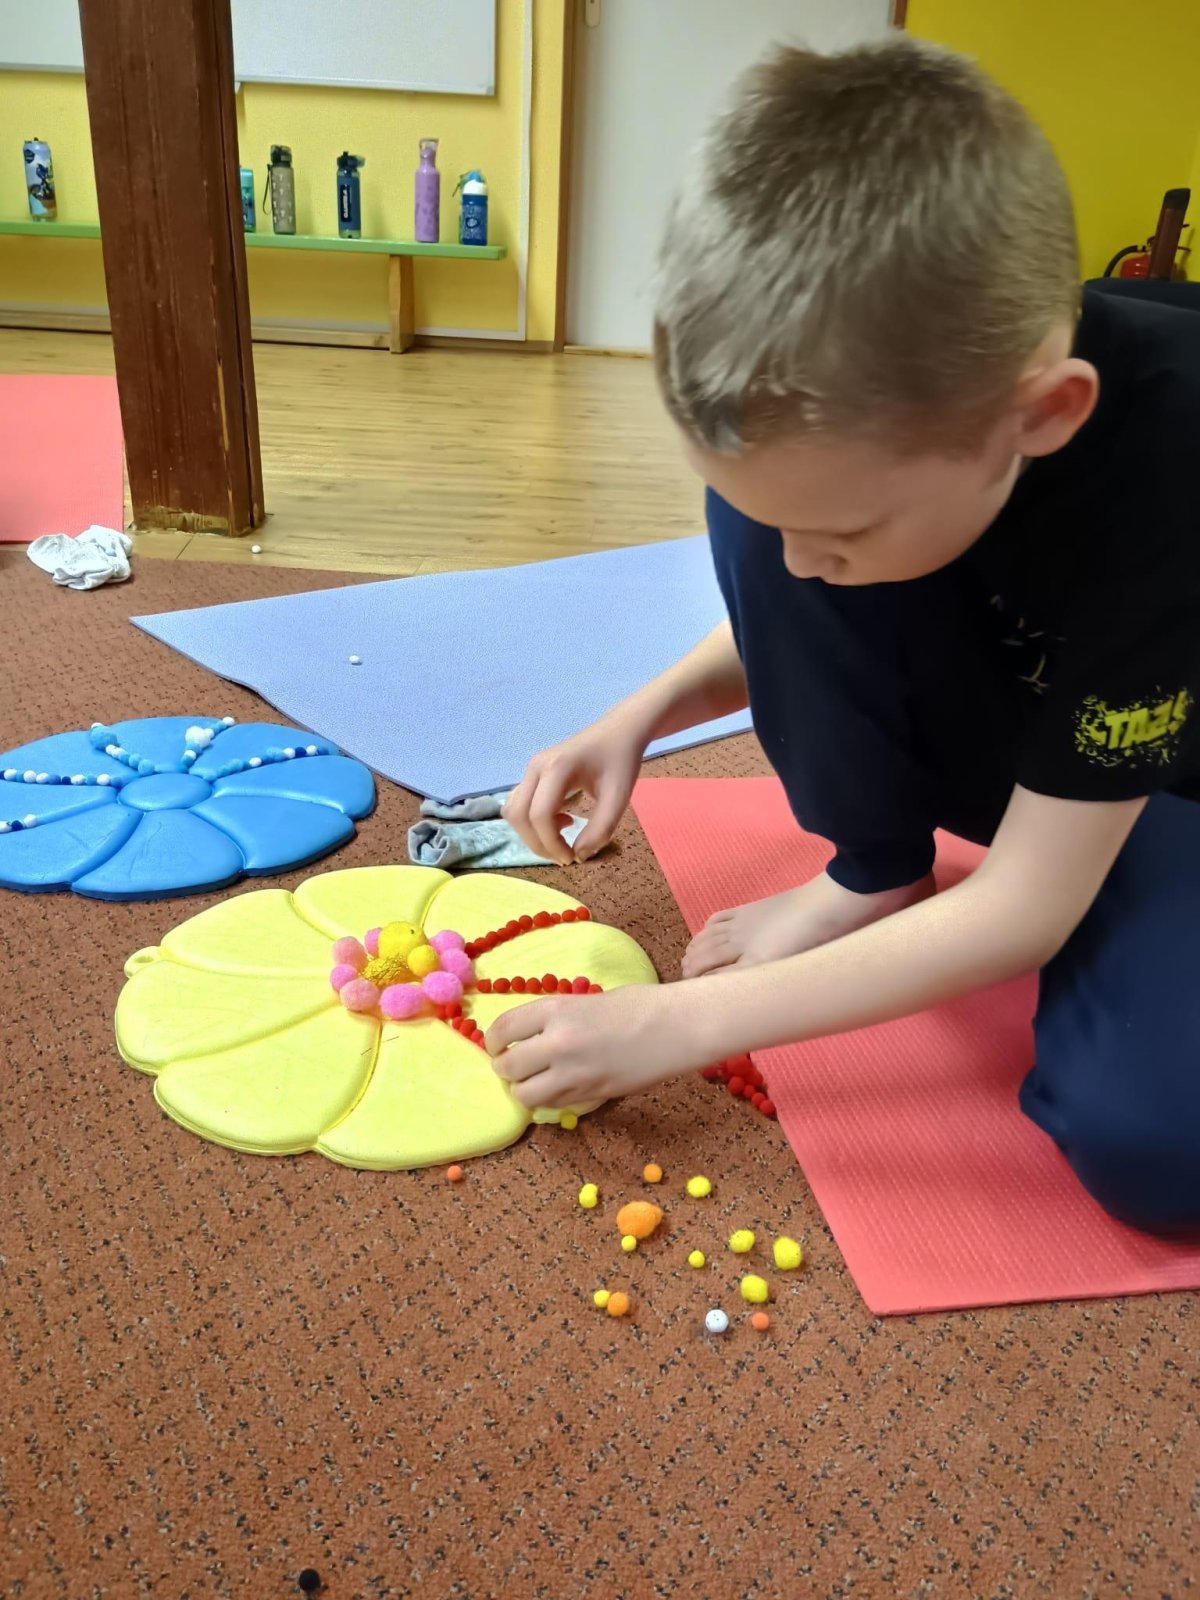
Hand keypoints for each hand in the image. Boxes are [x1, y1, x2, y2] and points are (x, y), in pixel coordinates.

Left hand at [487, 984, 706, 1107]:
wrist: (677, 1027)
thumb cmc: (638, 1004)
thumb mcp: (587, 1000)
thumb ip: (556, 1019)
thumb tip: (530, 1036)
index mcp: (556, 1010)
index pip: (502, 1029)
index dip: (492, 1040)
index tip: (497, 1044)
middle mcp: (557, 1043)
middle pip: (507, 1066)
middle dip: (505, 1066)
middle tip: (514, 1063)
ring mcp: (574, 1073)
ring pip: (524, 1094)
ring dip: (523, 1088)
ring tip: (534, 1079)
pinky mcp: (591, 1094)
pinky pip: (552, 1105)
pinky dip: (547, 1099)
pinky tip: (557, 1087)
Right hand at [503, 710, 648, 865]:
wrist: (619, 731)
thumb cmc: (621, 761)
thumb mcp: (619, 798)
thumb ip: (601, 830)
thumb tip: (579, 856)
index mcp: (557, 769)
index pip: (539, 815)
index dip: (551, 844)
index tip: (572, 858)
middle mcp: (536, 767)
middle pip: (518, 815)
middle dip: (537, 843)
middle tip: (564, 855)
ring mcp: (531, 769)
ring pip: (514, 811)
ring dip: (531, 833)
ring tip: (562, 838)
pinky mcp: (533, 774)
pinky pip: (519, 804)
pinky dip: (531, 821)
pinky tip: (560, 820)